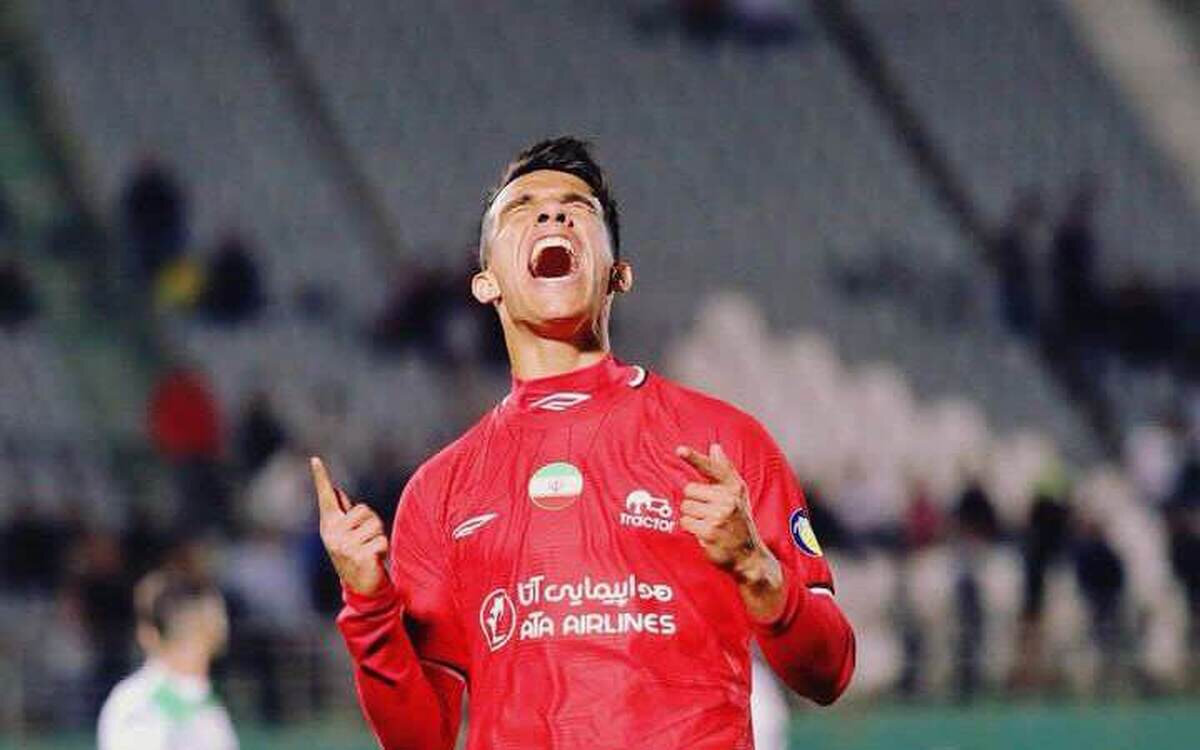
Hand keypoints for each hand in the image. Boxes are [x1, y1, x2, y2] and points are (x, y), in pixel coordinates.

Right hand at [311, 456, 388, 595]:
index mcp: (330, 525)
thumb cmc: (354, 554)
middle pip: (365, 510)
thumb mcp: (345, 534)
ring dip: (379, 536)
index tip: (315, 459)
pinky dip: (383, 549)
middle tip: (366, 541)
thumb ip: (342, 513)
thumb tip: (338, 491)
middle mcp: (333, 534)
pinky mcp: (359, 556)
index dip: (321, 478)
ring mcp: (344, 546)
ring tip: (369, 550)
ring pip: (376, 525)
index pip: (326, 498)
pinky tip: (374, 559)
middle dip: (373, 523)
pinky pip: (382, 540)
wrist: (360, 586)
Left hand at [676, 443, 784, 622]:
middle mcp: (728, 500)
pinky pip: (686, 522)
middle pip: (690, 490)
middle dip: (694, 502)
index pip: (712, 469)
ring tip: (708, 524)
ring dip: (692, 517)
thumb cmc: (740, 521)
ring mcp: (719, 516)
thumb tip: (715, 446)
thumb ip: (724, 470)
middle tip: (709, 513)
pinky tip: (705, 534)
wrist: (749, 555)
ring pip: (686, 507)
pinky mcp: (710, 532)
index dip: (694, 458)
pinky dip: (692, 528)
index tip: (679, 449)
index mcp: (733, 488)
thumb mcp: (738, 494)